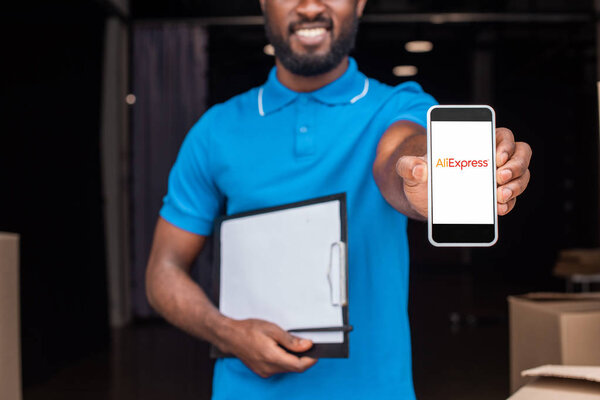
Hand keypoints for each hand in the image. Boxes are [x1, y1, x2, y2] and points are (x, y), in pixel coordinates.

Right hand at [220, 318, 317, 377]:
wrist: (230, 336)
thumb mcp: (273, 329)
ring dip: (292, 359)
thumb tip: (307, 345)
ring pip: (286, 368)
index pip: (299, 365)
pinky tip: (279, 350)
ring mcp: (264, 371)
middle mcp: (268, 368)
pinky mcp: (262, 371)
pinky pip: (278, 368)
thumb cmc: (248, 330)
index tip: (316, 353)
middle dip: (302, 357)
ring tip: (288, 344)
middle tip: (304, 344)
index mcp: (272, 357)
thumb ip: (291, 340)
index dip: (311, 360)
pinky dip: (283, 360)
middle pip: (294, 368)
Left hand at [395, 127, 531, 217]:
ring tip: (500, 195)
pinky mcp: (493, 199)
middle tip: (499, 178)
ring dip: (516, 186)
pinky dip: (508, 204)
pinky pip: (510, 200)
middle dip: (516, 166)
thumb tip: (418, 169)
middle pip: (520, 155)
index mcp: (476, 143)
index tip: (496, 157)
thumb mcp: (409, 168)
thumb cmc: (418, 175)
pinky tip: (498, 209)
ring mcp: (496, 179)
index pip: (503, 136)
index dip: (506, 144)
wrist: (420, 198)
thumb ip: (408, 165)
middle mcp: (492, 159)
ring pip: (520, 177)